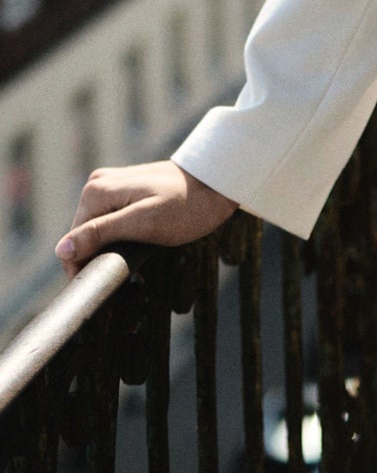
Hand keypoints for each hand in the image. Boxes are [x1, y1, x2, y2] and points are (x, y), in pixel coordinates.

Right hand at [54, 161, 237, 280]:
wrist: (218, 183)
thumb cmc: (187, 205)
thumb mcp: (145, 223)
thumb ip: (102, 233)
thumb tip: (62, 250)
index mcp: (96, 191)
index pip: (72, 243)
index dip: (85, 269)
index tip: (108, 289)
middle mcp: (97, 184)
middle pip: (83, 238)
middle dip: (99, 260)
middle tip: (131, 281)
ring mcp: (110, 186)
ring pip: (96, 233)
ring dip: (110, 252)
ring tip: (137, 266)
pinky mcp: (124, 192)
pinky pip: (109, 223)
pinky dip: (119, 240)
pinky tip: (137, 249)